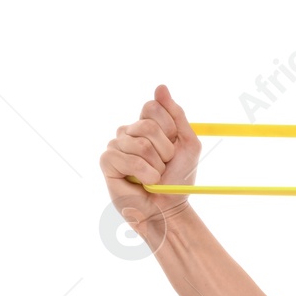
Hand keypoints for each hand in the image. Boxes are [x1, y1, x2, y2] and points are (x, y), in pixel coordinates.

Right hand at [99, 84, 200, 229]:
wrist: (169, 209)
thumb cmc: (178, 179)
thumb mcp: (188, 145)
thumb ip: (177, 116)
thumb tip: (161, 87)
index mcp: (147, 124)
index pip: (153, 106)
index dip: (170, 129)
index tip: (174, 147)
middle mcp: (129, 131)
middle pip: (148, 125)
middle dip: (166, 151)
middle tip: (164, 166)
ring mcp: (116, 145)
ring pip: (140, 144)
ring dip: (157, 166)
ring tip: (154, 176)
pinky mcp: (107, 162)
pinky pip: (126, 158)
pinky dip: (144, 174)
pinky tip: (143, 183)